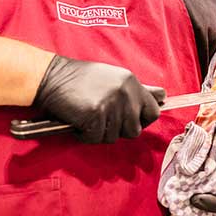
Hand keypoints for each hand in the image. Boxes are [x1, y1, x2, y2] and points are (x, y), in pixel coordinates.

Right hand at [33, 55, 165, 143]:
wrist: (52, 77)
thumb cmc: (81, 79)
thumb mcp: (114, 78)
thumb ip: (138, 90)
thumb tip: (162, 97)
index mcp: (132, 83)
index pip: (153, 112)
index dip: (142, 120)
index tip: (129, 120)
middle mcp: (125, 93)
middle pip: (134, 130)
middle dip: (118, 130)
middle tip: (102, 118)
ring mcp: (110, 105)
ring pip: (114, 137)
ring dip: (99, 132)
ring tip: (88, 116)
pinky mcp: (94, 116)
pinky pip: (95, 139)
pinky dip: (85, 135)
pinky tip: (78, 121)